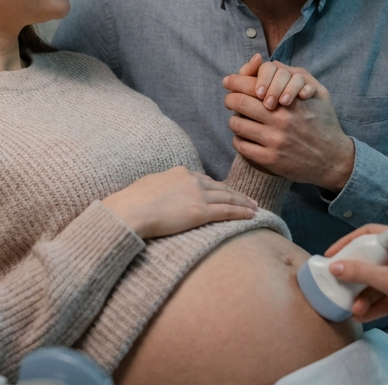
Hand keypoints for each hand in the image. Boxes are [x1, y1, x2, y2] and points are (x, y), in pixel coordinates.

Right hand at [101, 166, 257, 239]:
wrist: (131, 210)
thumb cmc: (133, 202)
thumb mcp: (150, 186)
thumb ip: (163, 188)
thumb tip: (163, 195)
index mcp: (180, 172)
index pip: (205, 180)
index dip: (218, 188)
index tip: (227, 193)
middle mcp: (192, 180)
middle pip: (221, 187)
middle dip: (237, 193)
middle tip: (250, 199)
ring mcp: (198, 195)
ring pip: (228, 198)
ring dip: (244, 202)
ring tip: (255, 207)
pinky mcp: (200, 212)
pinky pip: (227, 211)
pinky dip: (241, 213)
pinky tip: (252, 215)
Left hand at [220, 57, 353, 190]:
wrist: (334, 160)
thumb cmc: (324, 123)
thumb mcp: (319, 93)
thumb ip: (295, 75)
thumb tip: (268, 63)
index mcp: (290, 101)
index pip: (251, 84)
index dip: (235, 81)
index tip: (229, 82)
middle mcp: (280, 120)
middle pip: (238, 102)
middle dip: (230, 99)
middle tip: (230, 100)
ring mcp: (274, 141)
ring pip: (236, 124)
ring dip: (234, 120)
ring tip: (239, 120)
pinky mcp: (269, 160)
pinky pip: (240, 145)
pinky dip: (238, 139)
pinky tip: (244, 137)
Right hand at [325, 224, 387, 356]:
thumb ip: (361, 273)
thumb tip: (334, 267)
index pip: (370, 235)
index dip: (348, 243)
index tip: (331, 256)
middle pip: (371, 260)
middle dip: (355, 276)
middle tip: (337, 285)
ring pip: (377, 281)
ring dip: (363, 295)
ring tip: (352, 308)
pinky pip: (385, 296)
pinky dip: (374, 305)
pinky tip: (361, 315)